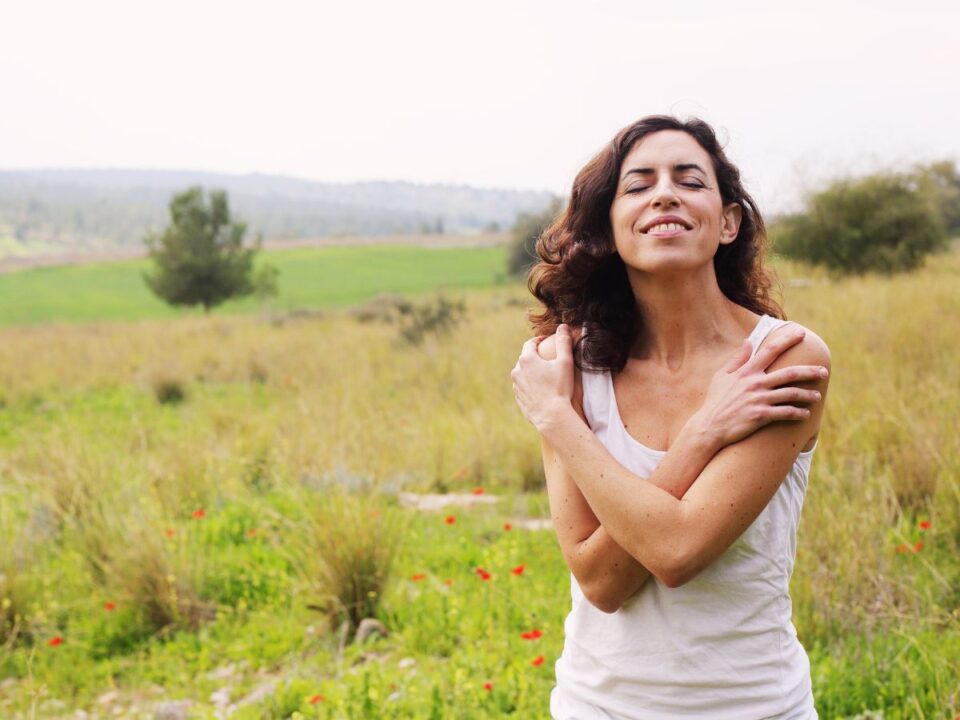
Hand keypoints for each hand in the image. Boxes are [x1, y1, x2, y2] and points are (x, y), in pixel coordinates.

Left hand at [511, 324, 575, 432]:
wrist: (551, 416)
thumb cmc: (560, 387)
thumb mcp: (565, 362)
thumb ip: (564, 342)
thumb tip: (563, 326)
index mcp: (526, 359)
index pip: (531, 343)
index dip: (539, 340)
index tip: (547, 340)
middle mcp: (517, 371)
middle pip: (526, 358)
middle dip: (536, 356)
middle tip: (547, 357)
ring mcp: (516, 386)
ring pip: (523, 373)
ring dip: (532, 371)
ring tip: (544, 374)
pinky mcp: (518, 398)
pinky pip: (523, 387)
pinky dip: (531, 385)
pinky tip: (541, 389)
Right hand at [691, 327, 827, 448]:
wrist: (710, 425)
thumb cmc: (716, 400)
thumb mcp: (722, 376)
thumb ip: (737, 359)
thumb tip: (748, 341)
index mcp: (747, 371)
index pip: (771, 350)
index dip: (787, 340)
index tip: (801, 334)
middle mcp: (755, 383)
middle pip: (790, 373)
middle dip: (810, 371)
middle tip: (824, 371)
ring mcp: (759, 399)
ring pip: (791, 394)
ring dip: (808, 395)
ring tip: (817, 396)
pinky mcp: (761, 415)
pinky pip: (786, 412)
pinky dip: (798, 413)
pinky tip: (806, 414)